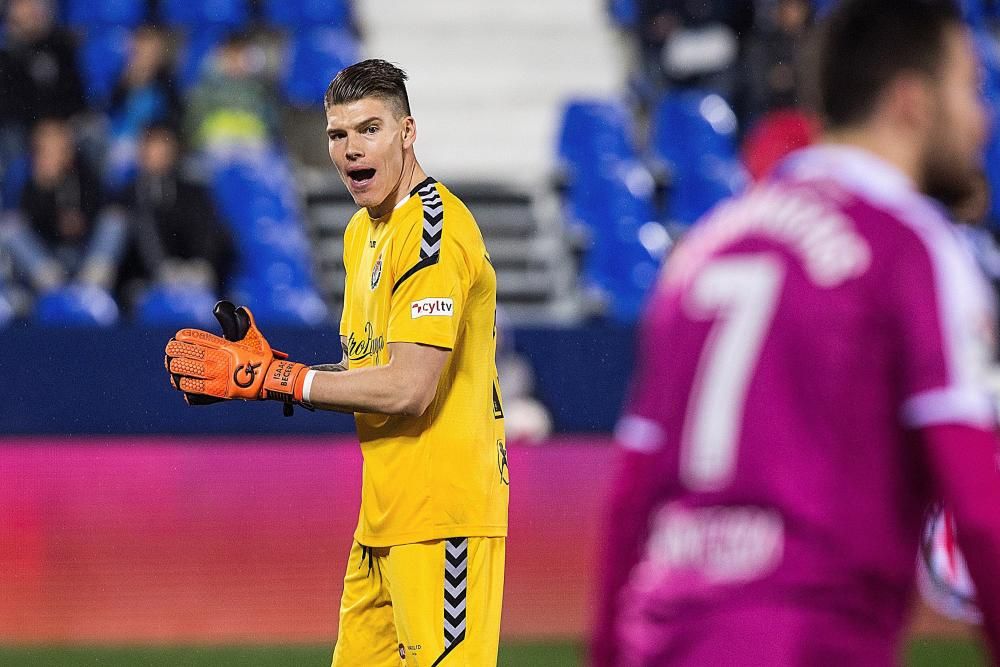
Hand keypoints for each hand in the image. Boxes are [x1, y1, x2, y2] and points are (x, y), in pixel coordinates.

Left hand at [165, 301, 307, 404]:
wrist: (269, 380)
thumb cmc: (262, 359)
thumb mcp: (255, 338)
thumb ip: (246, 322)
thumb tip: (242, 309)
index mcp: (222, 346)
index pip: (194, 338)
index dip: (182, 337)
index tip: (178, 337)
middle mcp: (214, 360)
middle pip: (182, 354)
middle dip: (173, 352)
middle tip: (170, 352)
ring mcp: (213, 376)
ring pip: (182, 371)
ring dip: (175, 368)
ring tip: (173, 366)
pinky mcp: (214, 391)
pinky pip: (189, 387)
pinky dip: (183, 383)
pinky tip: (182, 381)